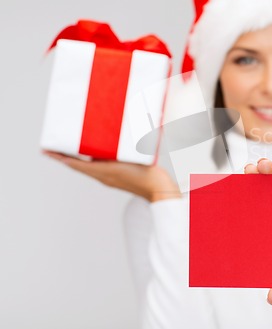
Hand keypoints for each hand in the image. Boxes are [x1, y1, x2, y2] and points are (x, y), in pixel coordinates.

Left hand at [42, 150, 180, 201]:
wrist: (160, 190)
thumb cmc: (145, 177)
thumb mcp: (127, 163)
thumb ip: (110, 157)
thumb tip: (94, 150)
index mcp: (103, 173)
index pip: (75, 164)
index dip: (60, 157)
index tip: (47, 151)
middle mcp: (104, 176)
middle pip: (79, 165)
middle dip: (66, 156)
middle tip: (54, 147)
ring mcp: (112, 177)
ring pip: (90, 166)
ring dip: (79, 157)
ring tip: (73, 147)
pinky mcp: (120, 176)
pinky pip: (102, 166)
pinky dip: (95, 158)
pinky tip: (100, 151)